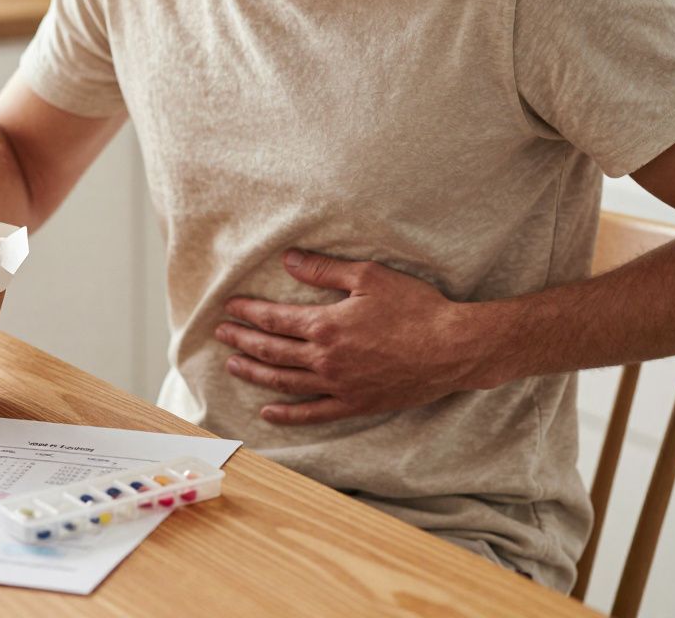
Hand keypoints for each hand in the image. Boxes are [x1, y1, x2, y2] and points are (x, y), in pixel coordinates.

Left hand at [215, 250, 501, 424]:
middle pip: (271, 350)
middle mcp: (324, 359)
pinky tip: (268, 412)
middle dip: (241, 341)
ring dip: (254, 373)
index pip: (273, 319)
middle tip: (221, 334)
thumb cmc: (416, 308)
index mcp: (325, 325)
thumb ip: (324, 269)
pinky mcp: (355, 404)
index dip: (248, 312)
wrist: (454, 348)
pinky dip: (288, 414)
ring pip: (284, 382)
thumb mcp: (369, 276)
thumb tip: (288, 259)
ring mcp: (338, 385)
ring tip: (233, 365)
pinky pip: (313, 413)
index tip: (230, 307)